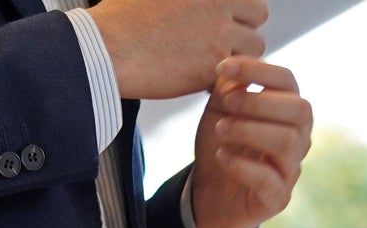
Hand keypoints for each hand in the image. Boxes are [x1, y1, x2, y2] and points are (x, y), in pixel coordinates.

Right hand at [95, 0, 268, 101]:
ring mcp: (219, 31)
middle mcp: (220, 0)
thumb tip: (182, 2)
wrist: (107, 49)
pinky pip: (236, 75)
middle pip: (258, 13)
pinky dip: (223, 80)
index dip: (237, 8)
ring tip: (211, 64)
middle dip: (245, 29)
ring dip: (239, 58)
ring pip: (254, 47)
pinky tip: (200, 80)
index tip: (222, 21)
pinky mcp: (212, 64)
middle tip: (222, 44)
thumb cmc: (122, 18)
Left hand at [190, 59, 312, 227]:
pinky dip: (243, 166)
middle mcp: (299, 137)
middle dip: (259, 102)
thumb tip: (236, 73)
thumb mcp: (219, 109)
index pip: (287, 80)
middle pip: (299, 110)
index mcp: (288, 110)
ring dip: (250, 130)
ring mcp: (291, 169)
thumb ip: (229, 86)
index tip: (222, 67)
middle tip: (226, 102)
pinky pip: (269, 180)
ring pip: (288, 142)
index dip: (258, 70)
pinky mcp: (278, 199)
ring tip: (220, 129)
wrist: (207, 195)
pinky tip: (221, 156)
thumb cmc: (221, 144)